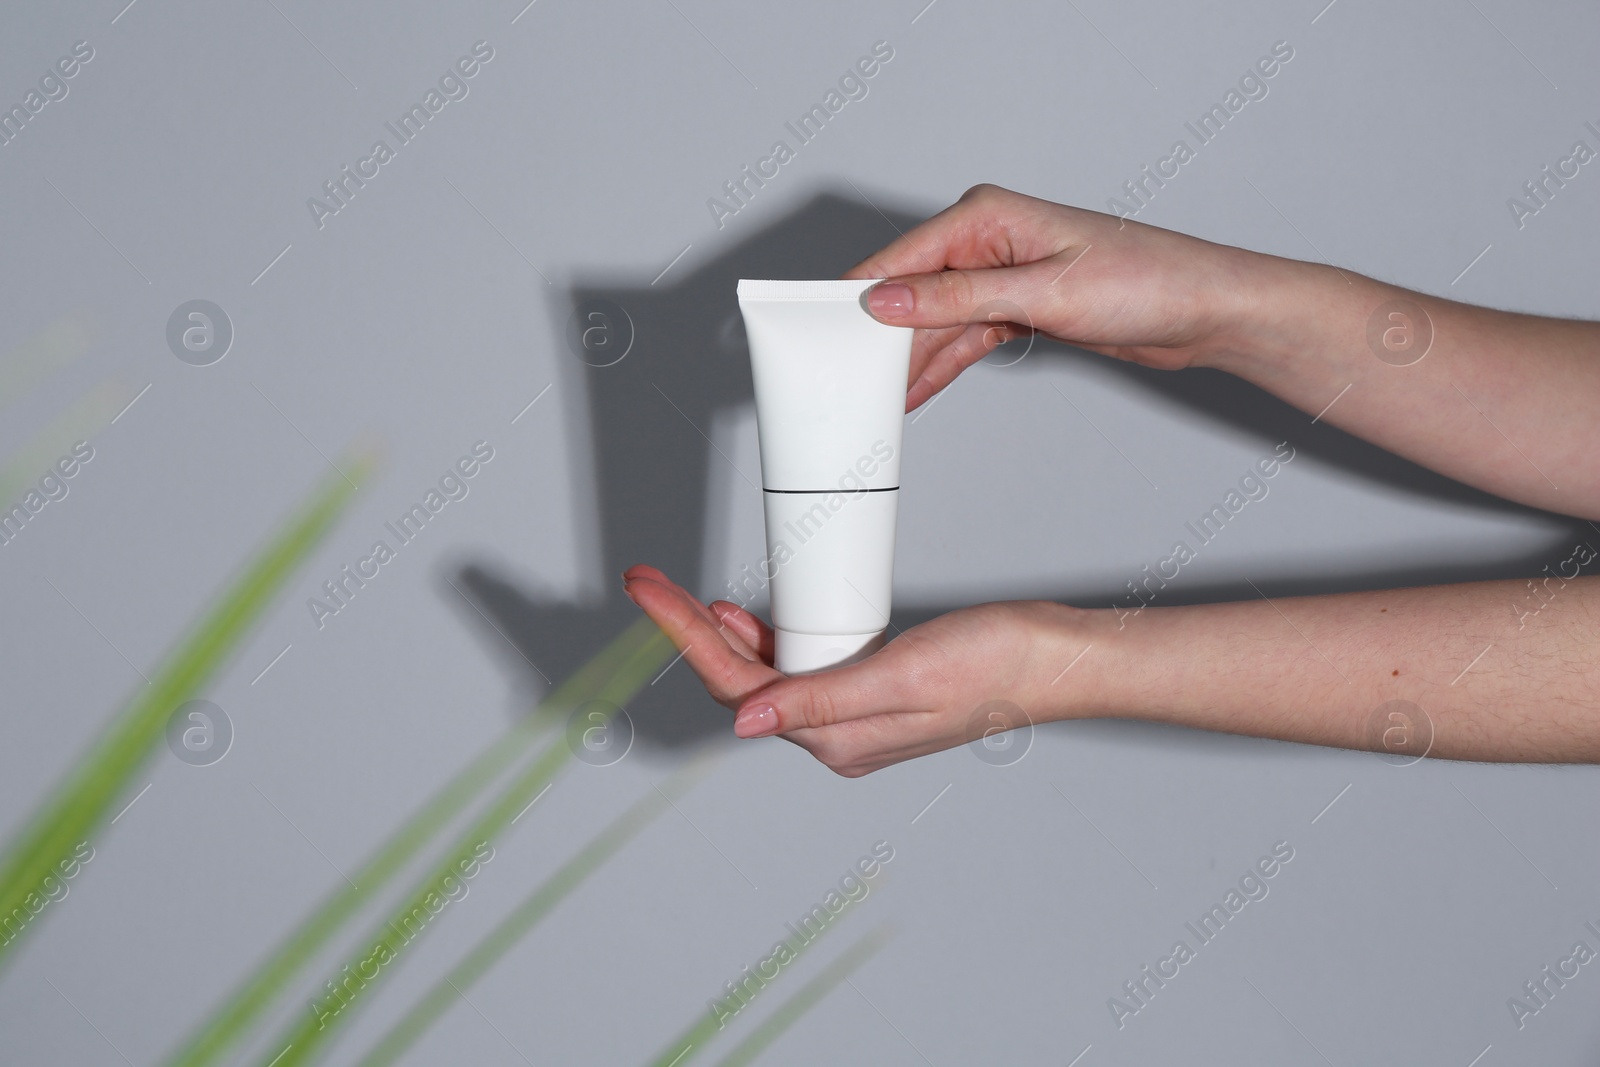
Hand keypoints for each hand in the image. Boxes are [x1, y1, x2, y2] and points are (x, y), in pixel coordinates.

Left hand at [621, 565, 1093, 775]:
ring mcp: (852, 713)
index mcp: (835, 737)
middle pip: (740, 683)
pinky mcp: (868, 688)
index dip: (684, 634)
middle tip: (650, 583)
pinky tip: (751, 619)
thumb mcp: (900, 676)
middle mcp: (836, 734)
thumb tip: (744, 721)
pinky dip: (766, 641)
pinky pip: (798, 669)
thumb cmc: (992, 665)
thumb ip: (820, 700)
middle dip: (689, 632)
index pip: (737, 688)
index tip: (649, 590)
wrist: (1050, 657)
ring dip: (721, 638)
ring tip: (684, 598)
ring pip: (765, 677)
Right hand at [843, 183, 1273, 410]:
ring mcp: (1003, 275)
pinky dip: (942, 367)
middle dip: (882, 337)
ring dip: (910, 360)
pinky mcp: (1019, 308)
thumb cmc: (1147, 281)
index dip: (859, 294)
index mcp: (988, 216)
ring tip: (875, 399)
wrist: (1204, 312)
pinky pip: (964, 339)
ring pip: (936, 323)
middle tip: (846, 378)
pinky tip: (915, 392)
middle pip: (913, 293)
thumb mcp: (1042, 292)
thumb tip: (889, 299)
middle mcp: (990, 241)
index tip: (821, 326)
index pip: (902, 257)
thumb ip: (958, 298)